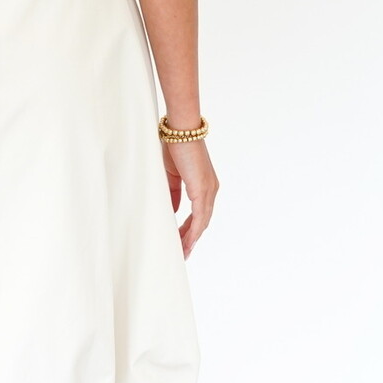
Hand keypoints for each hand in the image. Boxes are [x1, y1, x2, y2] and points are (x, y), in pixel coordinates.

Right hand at [162, 137, 217, 256]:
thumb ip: (173, 193)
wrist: (180, 130)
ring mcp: (208, 190)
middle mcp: (210, 189)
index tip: (182, 241)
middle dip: (191, 238)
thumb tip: (172, 210)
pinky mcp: (202, 189)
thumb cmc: (175, 146)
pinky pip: (199, 217)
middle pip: (202, 221)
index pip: (199, 213)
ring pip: (202, 222)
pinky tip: (186, 242)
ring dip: (192, 239)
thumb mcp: (171, 174)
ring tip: (182, 252)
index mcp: (204, 184)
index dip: (190, 228)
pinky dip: (193, 231)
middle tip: (182, 252)